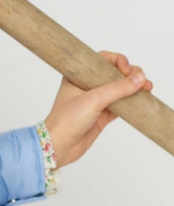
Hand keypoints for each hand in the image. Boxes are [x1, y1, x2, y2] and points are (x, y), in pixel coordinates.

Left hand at [45, 50, 152, 167]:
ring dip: (134, 88)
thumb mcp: (93, 99)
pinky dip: (132, 102)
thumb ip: (118, 88)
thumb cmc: (66, 120)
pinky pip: (121, 105)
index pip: (103, 60)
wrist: (59, 146)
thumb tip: (139, 78)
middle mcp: (87, 86)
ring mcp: (96, 101)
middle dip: (131, 75)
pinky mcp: (102, 115)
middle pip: (114, 74)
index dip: (118, 61)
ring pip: (120, 89)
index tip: (127, 71)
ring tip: (147, 89)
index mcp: (79, 76)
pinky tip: (141, 101)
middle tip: (142, 81)